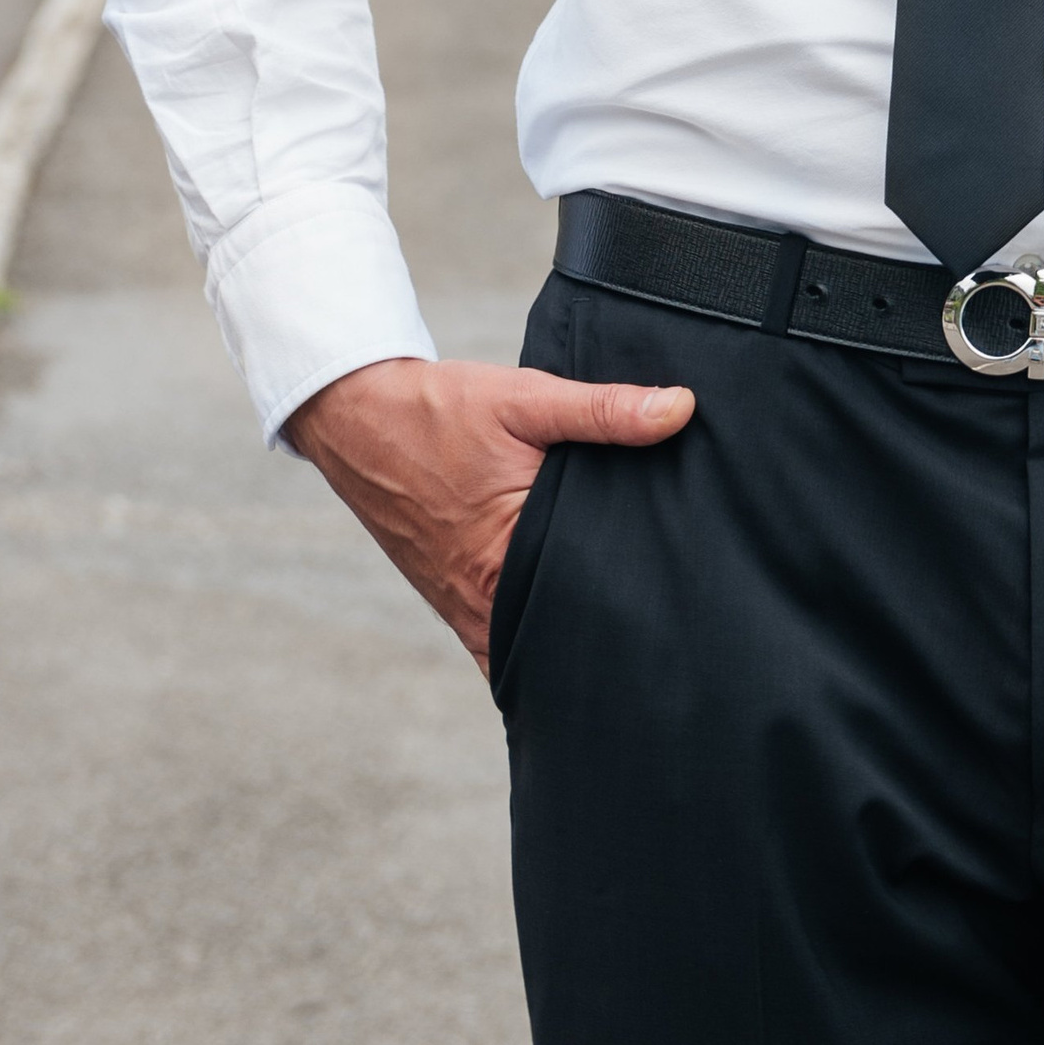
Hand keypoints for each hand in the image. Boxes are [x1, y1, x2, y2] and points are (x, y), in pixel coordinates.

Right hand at [285, 355, 693, 663]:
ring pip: (539, 645)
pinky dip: (540, 639)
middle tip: (673, 618)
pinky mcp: (457, 609)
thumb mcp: (525, 399)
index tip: (686, 595)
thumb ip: (604, 409)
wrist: (357, 422)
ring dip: (578, 634)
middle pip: (570, 633)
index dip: (642, 596)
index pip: (596, 598)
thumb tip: (680, 409)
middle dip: (615, 625)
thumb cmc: (439, 411)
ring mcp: (468, 614)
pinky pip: (507, 643)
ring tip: (634, 625)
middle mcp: (486, 603)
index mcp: (508, 557)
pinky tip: (575, 629)